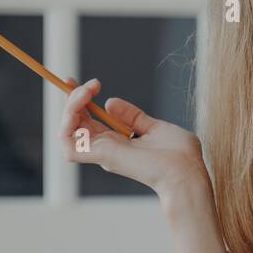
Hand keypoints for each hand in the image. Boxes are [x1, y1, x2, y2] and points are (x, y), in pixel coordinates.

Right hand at [59, 77, 210, 204]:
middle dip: (74, 98)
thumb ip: (133, 116)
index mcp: (119, 142)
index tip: (83, 82)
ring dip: (70, 106)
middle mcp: (107, 147)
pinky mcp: (101, 156)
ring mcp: (102, 152)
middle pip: (75, 123)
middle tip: (87, 82)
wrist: (187, 170)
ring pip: (67, 131)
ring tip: (86, 92)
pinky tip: (81, 105)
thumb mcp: (155, 127)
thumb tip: (110, 102)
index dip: (81, 102)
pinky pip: (67, 145)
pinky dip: (66, 124)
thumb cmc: (179, 155)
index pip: (90, 121)